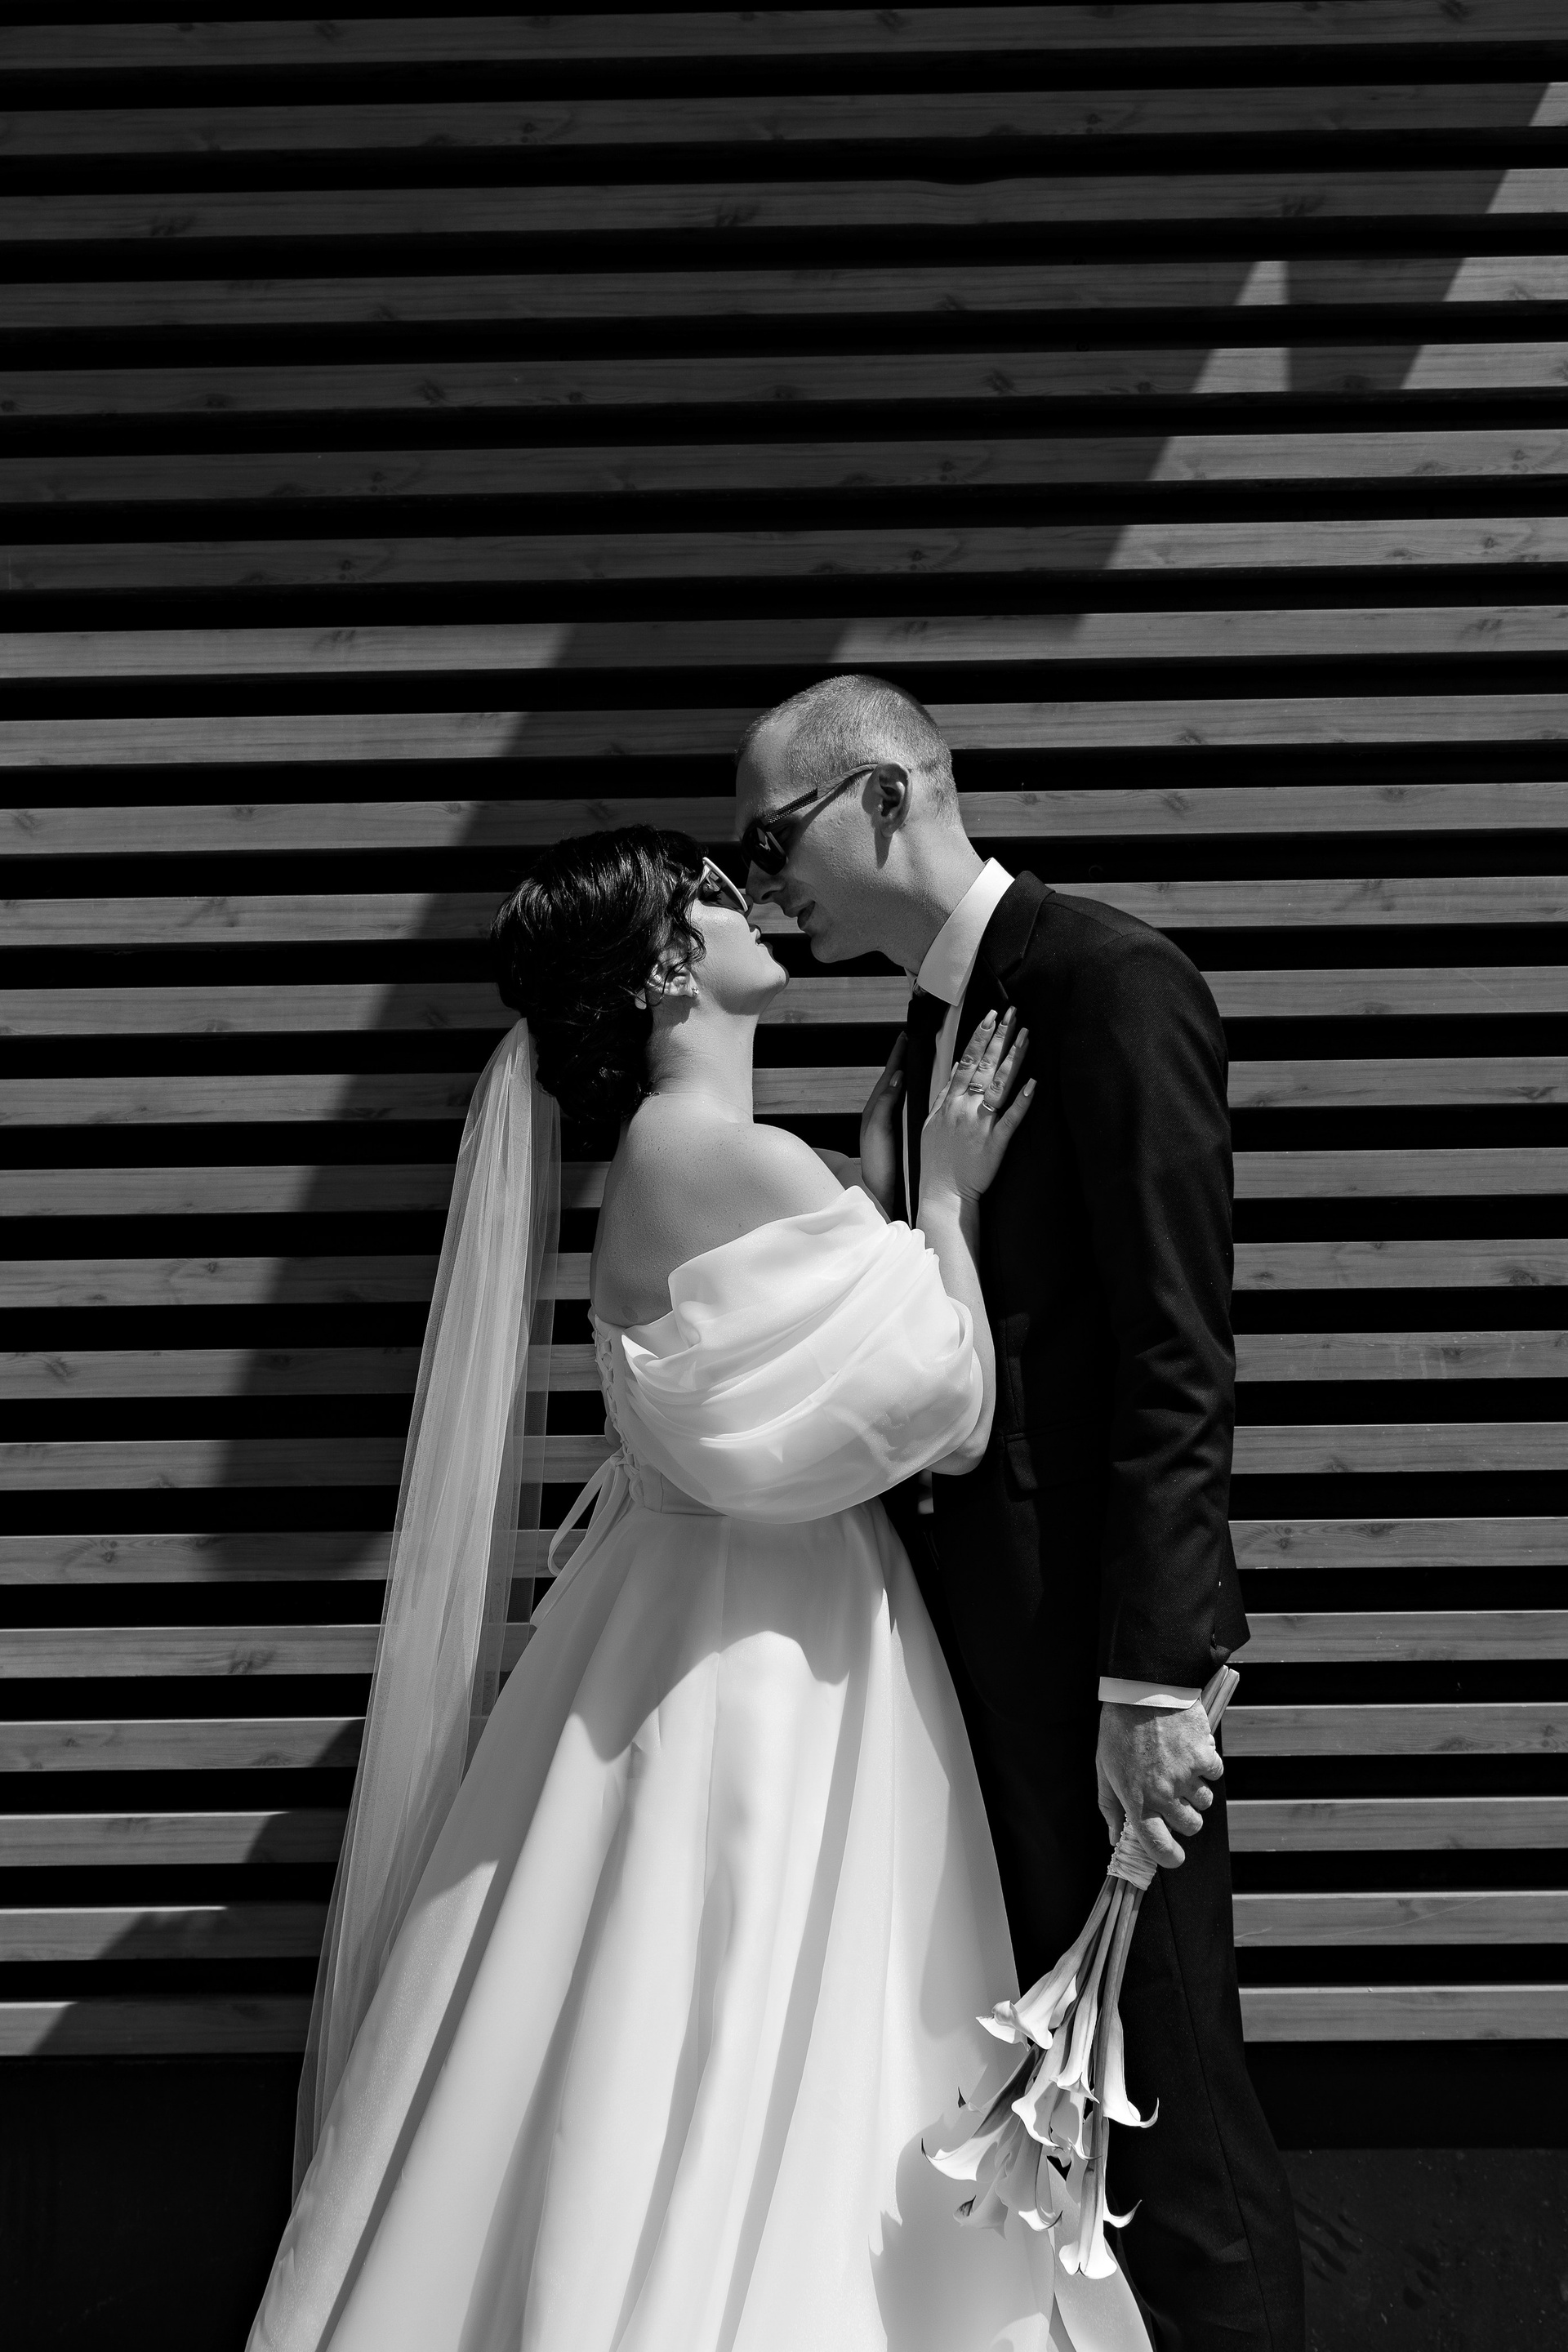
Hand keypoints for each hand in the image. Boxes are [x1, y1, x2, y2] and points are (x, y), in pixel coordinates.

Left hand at [858, 1030, 906, 1217]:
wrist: (880, 1193)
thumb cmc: (877, 1165)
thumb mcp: (878, 1131)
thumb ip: (885, 1104)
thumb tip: (897, 1077)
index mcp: (875, 1109)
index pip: (888, 1074)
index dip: (897, 1054)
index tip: (906, 1034)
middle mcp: (882, 1112)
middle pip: (895, 1078)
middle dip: (905, 1059)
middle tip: (918, 1040)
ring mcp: (891, 1123)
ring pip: (902, 1091)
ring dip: (912, 1074)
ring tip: (924, 1058)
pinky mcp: (900, 1133)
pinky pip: (908, 1105)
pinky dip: (916, 1092)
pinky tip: (927, 1090)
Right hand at [917, 1008, 1033, 1208]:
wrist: (943, 1193)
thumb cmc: (937, 1161)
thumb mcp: (929, 1124)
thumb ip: (942, 1097)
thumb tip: (953, 1072)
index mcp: (948, 1102)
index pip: (965, 1061)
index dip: (979, 1037)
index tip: (990, 1016)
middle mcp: (964, 1108)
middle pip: (984, 1065)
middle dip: (999, 1037)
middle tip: (1012, 1013)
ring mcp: (980, 1124)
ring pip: (999, 1085)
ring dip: (1014, 1058)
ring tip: (1026, 1035)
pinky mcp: (996, 1143)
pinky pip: (1012, 1118)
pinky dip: (1023, 1100)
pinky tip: (1034, 1082)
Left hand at [1095, 1699, 1222, 1869]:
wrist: (1142, 1689)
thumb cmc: (1119, 1728)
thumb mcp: (1104, 1768)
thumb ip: (1110, 1806)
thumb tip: (1114, 1838)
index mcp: (1137, 1800)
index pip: (1158, 1846)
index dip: (1170, 1857)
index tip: (1174, 1856)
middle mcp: (1163, 1794)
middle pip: (1189, 1826)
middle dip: (1185, 1817)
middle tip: (1175, 1798)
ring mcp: (1186, 1776)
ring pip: (1205, 1802)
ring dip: (1196, 1791)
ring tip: (1180, 1768)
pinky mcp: (1204, 1756)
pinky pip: (1215, 1774)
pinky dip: (1208, 1766)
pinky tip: (1192, 1750)